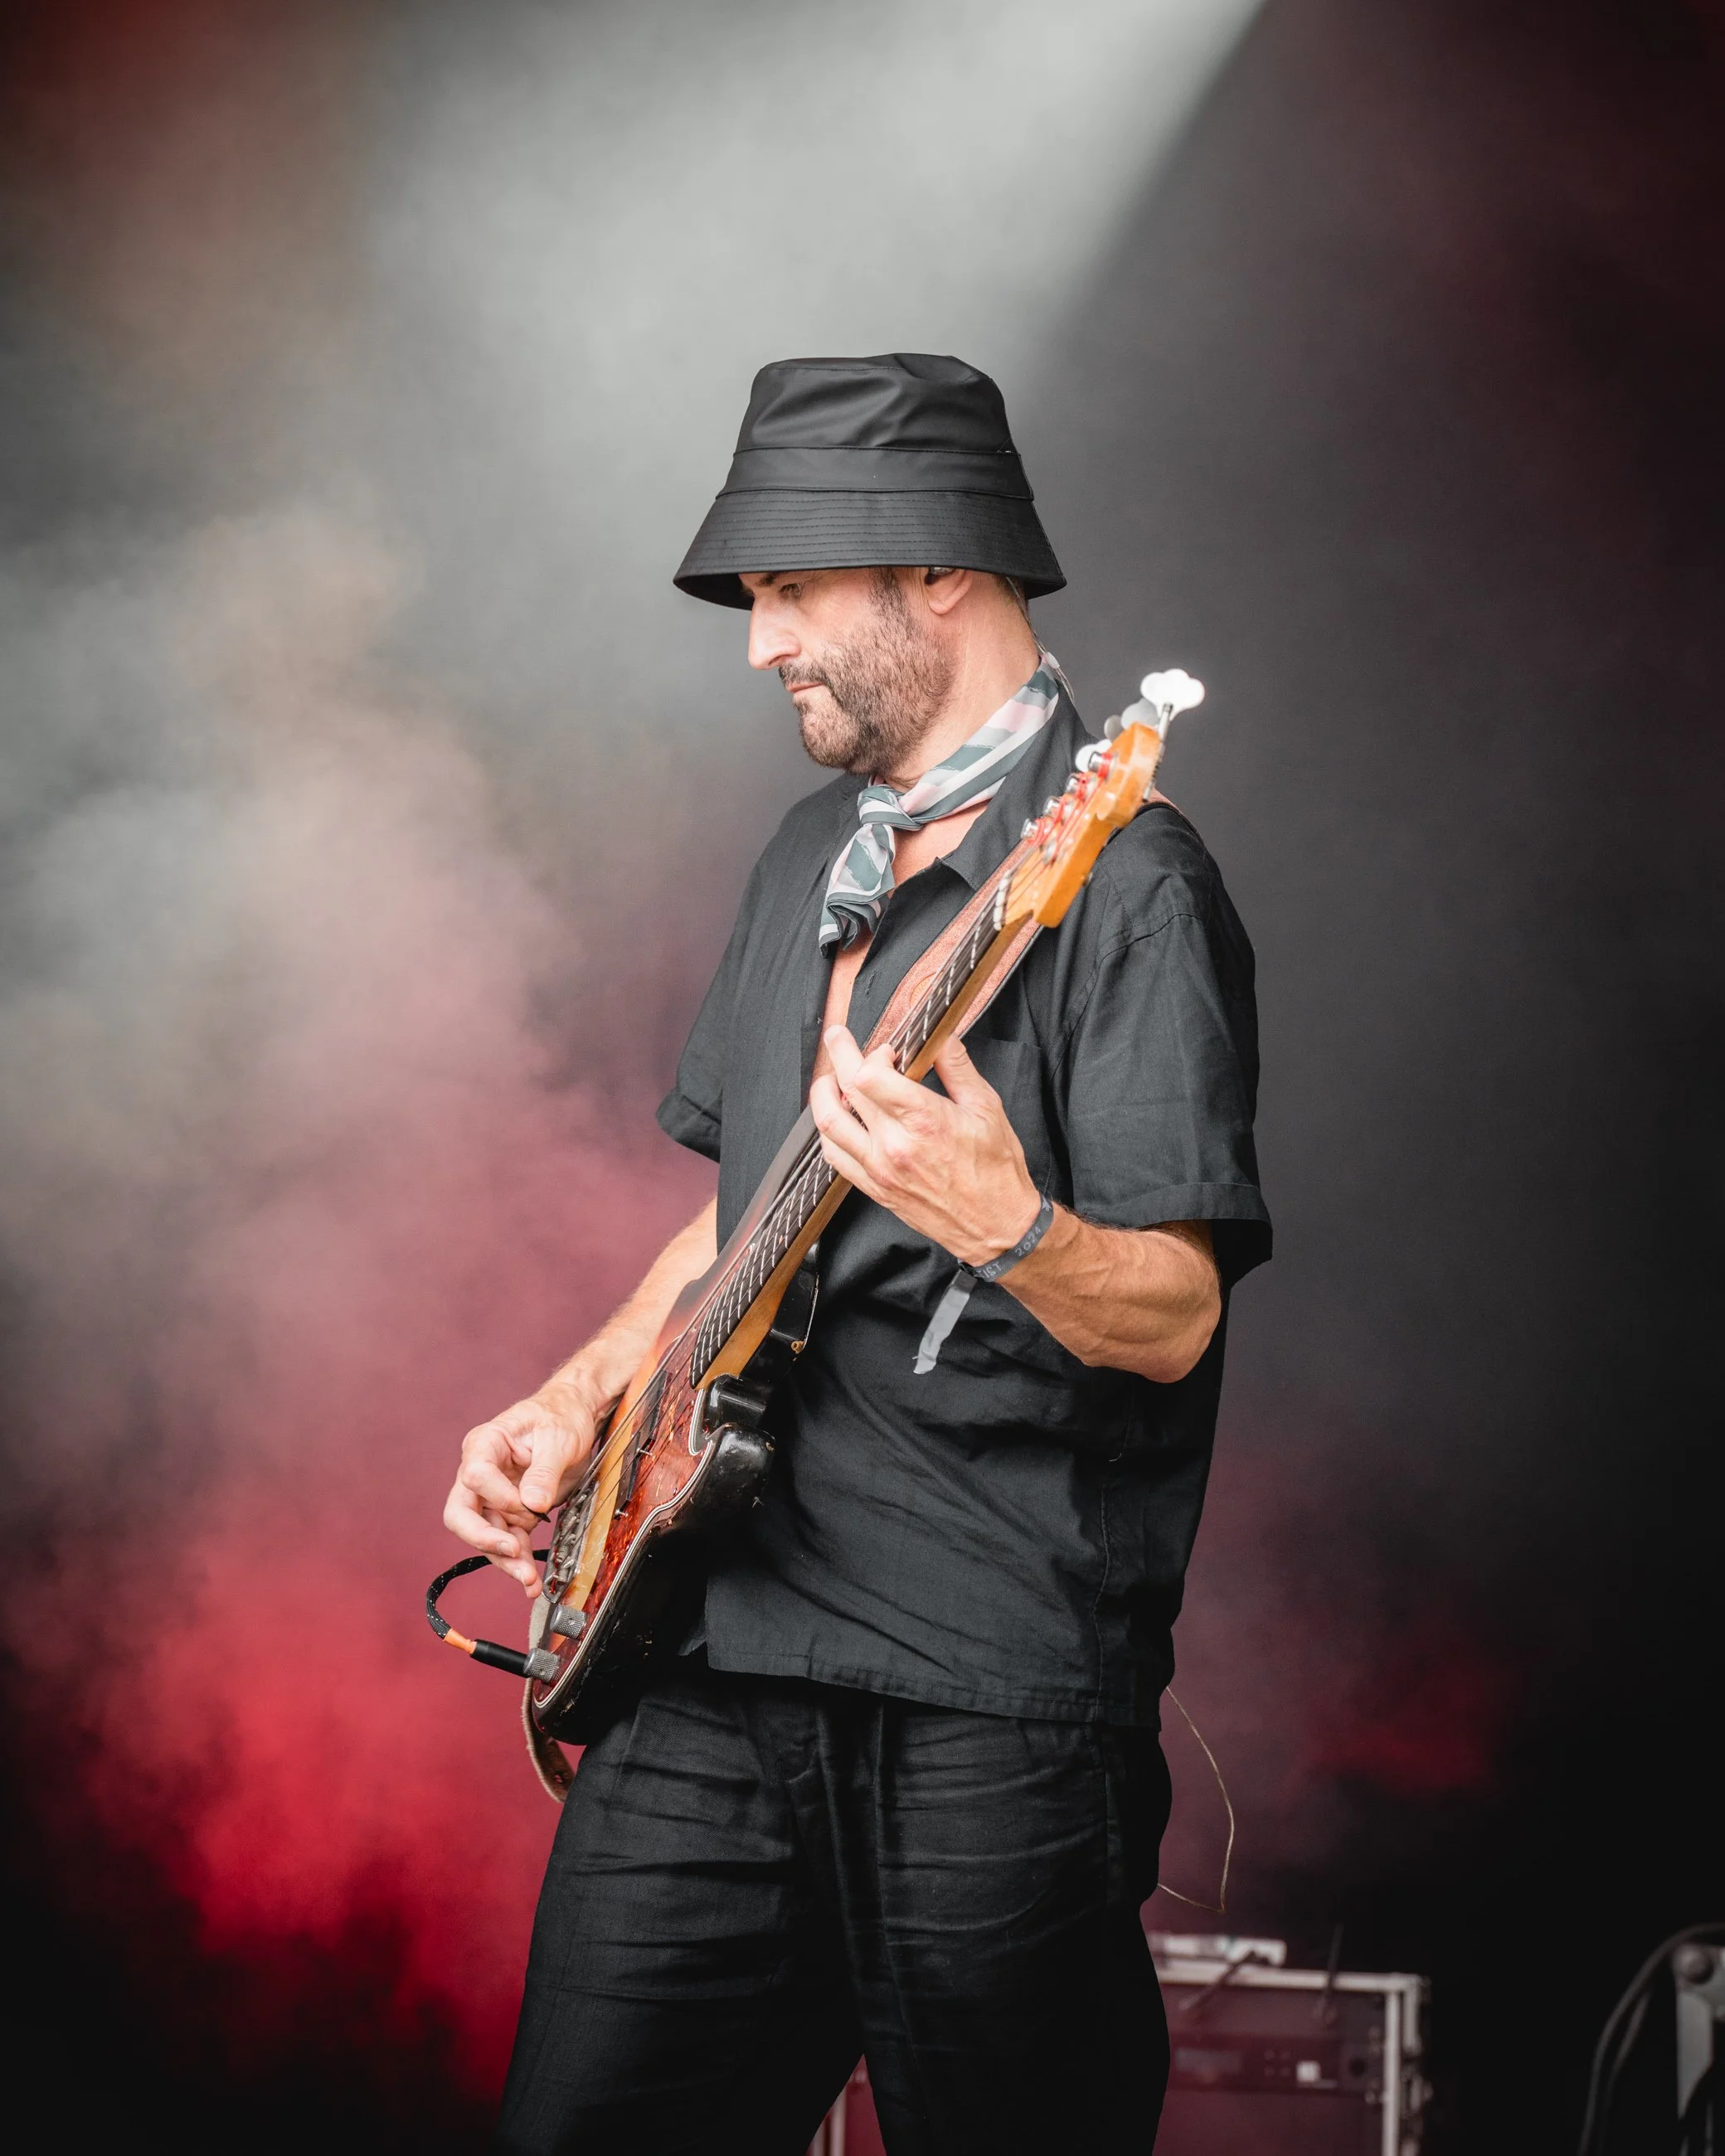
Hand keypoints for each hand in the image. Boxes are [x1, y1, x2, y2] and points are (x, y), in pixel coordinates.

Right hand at [443, 1368, 612, 1597]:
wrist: (574, 1417)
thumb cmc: (560, 1416)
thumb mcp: (559, 1438)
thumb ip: (544, 1472)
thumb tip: (532, 1504)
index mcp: (486, 1444)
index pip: (475, 1477)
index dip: (499, 1496)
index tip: (527, 1504)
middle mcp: (481, 1472)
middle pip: (461, 1514)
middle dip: (485, 1538)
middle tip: (511, 1552)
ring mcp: (493, 1495)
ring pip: (485, 1535)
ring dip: (505, 1559)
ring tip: (528, 1579)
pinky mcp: (509, 1512)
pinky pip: (507, 1540)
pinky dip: (517, 1560)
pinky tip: (529, 1579)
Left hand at [809, 1026, 1040, 1266]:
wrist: (995, 1226)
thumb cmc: (995, 1171)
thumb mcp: (988, 1108)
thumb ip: (958, 1068)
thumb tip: (941, 1038)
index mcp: (924, 1120)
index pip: (871, 1077)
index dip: (874, 1054)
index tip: (889, 1051)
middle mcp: (895, 1145)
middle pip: (846, 1091)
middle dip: (839, 1055)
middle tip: (838, 1038)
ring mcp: (880, 1168)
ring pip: (829, 1123)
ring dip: (823, 1093)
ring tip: (829, 1077)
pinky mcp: (874, 1188)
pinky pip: (835, 1156)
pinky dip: (829, 1131)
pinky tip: (838, 1119)